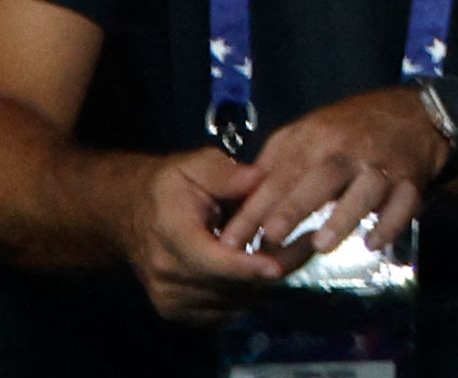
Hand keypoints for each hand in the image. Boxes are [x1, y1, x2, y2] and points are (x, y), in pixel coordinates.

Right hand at [123, 147, 287, 321]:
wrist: (129, 214)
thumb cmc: (170, 186)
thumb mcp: (195, 165)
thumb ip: (226, 174)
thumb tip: (259, 178)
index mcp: (171, 235)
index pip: (211, 261)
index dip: (245, 266)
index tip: (277, 266)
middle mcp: (167, 273)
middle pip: (227, 284)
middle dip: (272, 269)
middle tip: (312, 245)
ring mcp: (169, 296)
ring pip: (230, 299)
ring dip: (265, 281)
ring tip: (300, 252)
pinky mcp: (177, 309)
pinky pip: (222, 308)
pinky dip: (248, 292)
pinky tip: (268, 267)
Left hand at [214, 85, 449, 266]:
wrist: (416, 114)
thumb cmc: (350, 128)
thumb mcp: (309, 130)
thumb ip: (277, 161)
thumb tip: (240, 199)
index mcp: (317, 137)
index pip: (281, 174)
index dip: (255, 208)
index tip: (231, 239)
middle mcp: (350, 150)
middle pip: (322, 177)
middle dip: (296, 206)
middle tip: (272, 236)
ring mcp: (383, 164)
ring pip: (366, 189)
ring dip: (344, 216)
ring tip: (322, 245)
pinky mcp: (412, 180)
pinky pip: (404, 202)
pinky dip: (391, 223)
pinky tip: (373, 243)